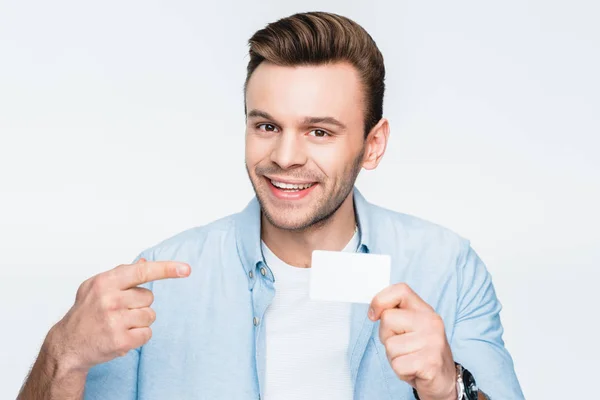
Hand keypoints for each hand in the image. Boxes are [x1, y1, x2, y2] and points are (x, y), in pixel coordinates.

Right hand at [46, 258, 190, 372]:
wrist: (67, 345)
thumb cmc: (85, 312)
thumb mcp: (96, 287)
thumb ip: (122, 274)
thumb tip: (145, 262)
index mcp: (105, 282)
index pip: (142, 272)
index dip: (166, 269)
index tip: (186, 269)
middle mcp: (110, 300)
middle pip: (149, 297)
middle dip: (139, 304)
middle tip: (118, 311)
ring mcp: (114, 321)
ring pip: (150, 316)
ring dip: (139, 321)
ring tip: (118, 324)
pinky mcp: (120, 341)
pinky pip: (147, 334)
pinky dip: (138, 337)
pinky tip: (121, 336)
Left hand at [368, 283, 456, 399]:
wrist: (444, 380)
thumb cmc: (421, 353)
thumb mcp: (411, 328)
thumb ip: (396, 315)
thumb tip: (374, 312)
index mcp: (424, 310)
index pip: (400, 290)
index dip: (380, 300)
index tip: (374, 315)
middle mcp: (431, 322)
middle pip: (387, 319)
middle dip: (386, 336)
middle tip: (403, 347)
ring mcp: (432, 341)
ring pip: (390, 346)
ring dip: (394, 357)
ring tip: (410, 359)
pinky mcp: (430, 362)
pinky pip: (397, 365)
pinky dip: (401, 372)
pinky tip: (414, 371)